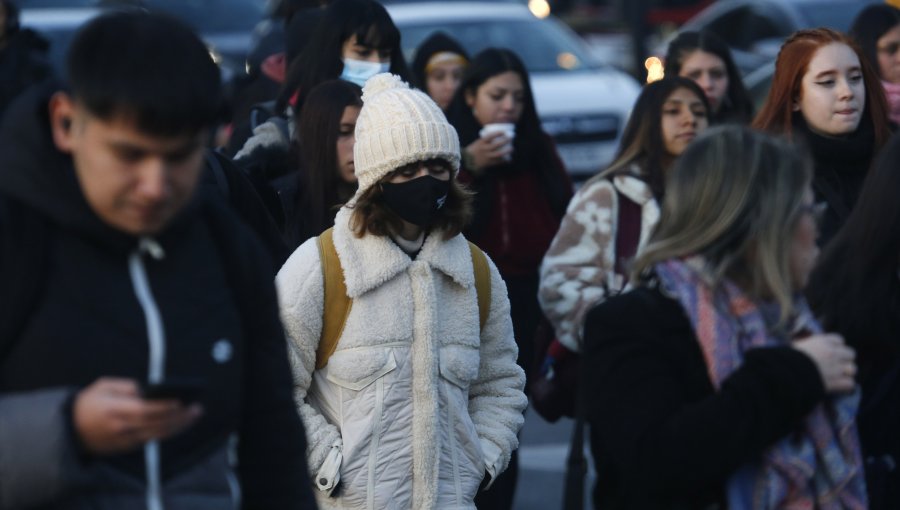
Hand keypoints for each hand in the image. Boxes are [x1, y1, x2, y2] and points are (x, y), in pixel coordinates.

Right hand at [72, 377, 201, 454]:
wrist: (69, 429)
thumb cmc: (89, 402)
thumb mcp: (104, 385)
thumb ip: (127, 386)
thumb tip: (150, 389)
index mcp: (114, 409)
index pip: (145, 410)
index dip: (164, 407)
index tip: (181, 401)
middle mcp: (121, 427)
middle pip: (156, 424)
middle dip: (179, 416)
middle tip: (196, 408)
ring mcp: (124, 439)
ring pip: (157, 434)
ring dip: (178, 426)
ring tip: (194, 415)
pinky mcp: (126, 447)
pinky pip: (152, 439)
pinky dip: (168, 432)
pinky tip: (179, 424)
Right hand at [465, 131, 511, 170]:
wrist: (468, 162)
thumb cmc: (474, 150)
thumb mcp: (478, 142)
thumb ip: (486, 140)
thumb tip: (497, 136)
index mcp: (481, 143)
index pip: (490, 136)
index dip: (498, 133)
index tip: (504, 131)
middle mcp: (485, 149)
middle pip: (497, 145)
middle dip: (505, 141)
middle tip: (511, 137)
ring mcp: (488, 157)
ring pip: (499, 154)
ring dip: (507, 151)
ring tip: (512, 148)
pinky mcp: (489, 163)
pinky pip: (499, 162)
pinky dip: (505, 161)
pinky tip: (509, 159)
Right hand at [792, 333, 856, 393]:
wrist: (788, 372)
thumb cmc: (788, 358)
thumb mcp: (797, 346)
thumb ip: (808, 345)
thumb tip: (808, 347)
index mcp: (823, 342)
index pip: (839, 340)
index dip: (836, 346)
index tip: (831, 351)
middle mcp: (833, 353)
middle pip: (851, 354)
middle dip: (845, 359)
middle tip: (836, 365)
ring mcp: (836, 368)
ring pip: (853, 369)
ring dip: (846, 373)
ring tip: (838, 376)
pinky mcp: (836, 382)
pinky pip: (850, 383)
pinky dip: (845, 385)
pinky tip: (838, 385)